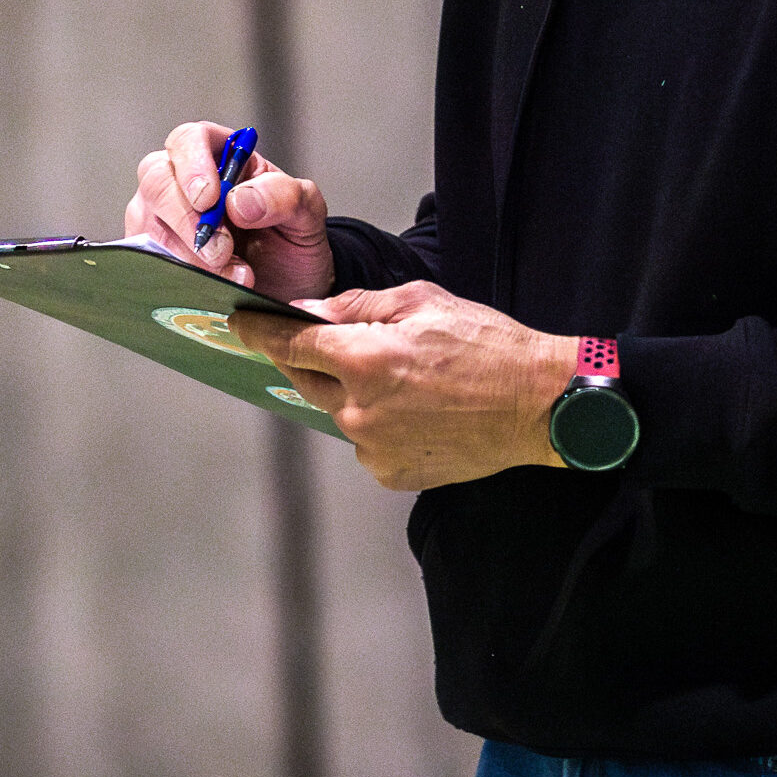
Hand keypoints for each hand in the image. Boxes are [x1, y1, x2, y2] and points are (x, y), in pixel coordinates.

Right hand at [123, 121, 334, 302]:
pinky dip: (180, 278)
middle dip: (188, 219)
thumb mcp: (306, 213)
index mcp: (220, 155)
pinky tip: (212, 288)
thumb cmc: (291, 241)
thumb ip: (284, 196)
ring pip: (150, 226)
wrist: (287, 291)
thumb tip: (238, 200)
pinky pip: (149, 263)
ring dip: (189, 256)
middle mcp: (180, 181)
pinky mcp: (153, 256)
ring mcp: (161, 219)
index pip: (189, 140)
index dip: (192, 165)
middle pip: (157, 181)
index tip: (209, 199)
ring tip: (234, 276)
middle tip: (222, 252)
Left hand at [229, 282, 578, 491]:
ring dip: (353, 392)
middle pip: (306, 379)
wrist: (538, 404)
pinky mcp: (391, 474)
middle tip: (334, 341)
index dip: (259, 331)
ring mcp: (373, 448)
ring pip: (338, 411)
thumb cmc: (487, 345)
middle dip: (309, 357)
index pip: (290, 343)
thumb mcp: (422, 302)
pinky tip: (418, 409)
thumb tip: (310, 312)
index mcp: (364, 360)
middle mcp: (358, 410)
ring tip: (406, 379)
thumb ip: (357, 306)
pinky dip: (378, 423)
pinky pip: (366, 441)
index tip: (238, 322)